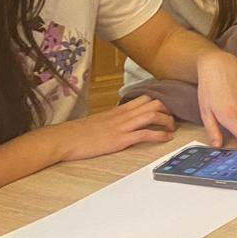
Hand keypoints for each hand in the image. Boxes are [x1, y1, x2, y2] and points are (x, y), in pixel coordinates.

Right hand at [56, 97, 175, 161]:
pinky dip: (159, 135)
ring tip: (173, 128)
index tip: (169, 107)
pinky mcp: (119, 140)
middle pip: (153, 103)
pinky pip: (144, 134)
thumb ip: (114, 118)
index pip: (145, 98)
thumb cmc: (79, 132)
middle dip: (168, 109)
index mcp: (118, 110)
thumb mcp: (100, 120)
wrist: (63, 139)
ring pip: (152, 115)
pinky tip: (167, 138)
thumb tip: (125, 120)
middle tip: (173, 118)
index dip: (161, 101)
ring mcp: (122, 127)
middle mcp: (123, 115)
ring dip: (167, 120)